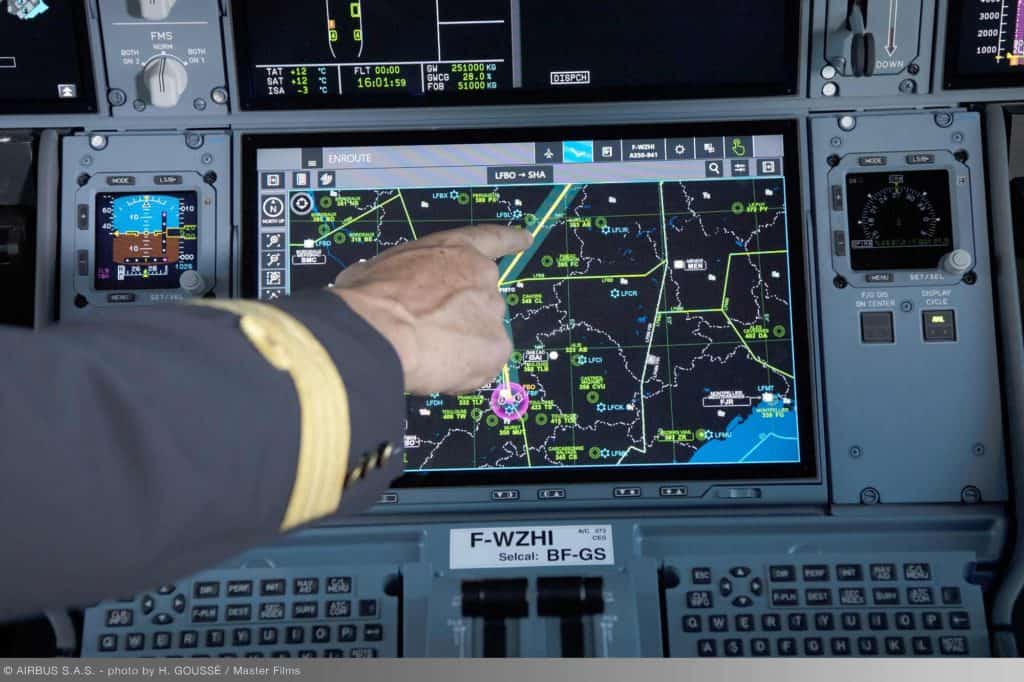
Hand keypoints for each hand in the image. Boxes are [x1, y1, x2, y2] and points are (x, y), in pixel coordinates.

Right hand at [330, 225, 532, 395]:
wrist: (375, 332)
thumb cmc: (368, 299)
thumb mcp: (379, 269)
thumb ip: (402, 277)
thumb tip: (391, 291)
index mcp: (452, 249)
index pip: (491, 238)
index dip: (510, 240)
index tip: (525, 239)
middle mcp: (481, 275)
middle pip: (483, 300)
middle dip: (462, 317)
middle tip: (431, 333)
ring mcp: (492, 312)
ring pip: (482, 336)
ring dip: (461, 347)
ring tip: (427, 354)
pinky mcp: (496, 347)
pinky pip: (484, 365)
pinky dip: (465, 373)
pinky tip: (439, 371)